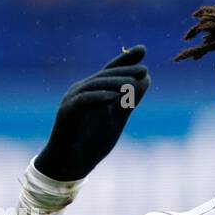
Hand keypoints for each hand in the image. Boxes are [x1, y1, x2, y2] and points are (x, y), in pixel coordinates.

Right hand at [34, 45, 150, 181]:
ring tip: (133, 84)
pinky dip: (99, 98)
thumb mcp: (117, 119)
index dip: (125, 59)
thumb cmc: (92, 142)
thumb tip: (147, 79)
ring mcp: (72, 100)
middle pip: (105, 76)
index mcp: (95, 91)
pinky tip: (114, 97)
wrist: (72, 164)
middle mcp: (82, 91)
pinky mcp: (66, 113)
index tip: (143, 49)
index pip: (112, 71)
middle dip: (125, 71)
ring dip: (114, 84)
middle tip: (144, 70)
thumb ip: (130, 101)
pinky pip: (83, 101)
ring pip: (95, 86)